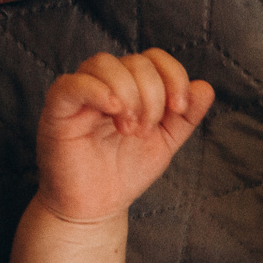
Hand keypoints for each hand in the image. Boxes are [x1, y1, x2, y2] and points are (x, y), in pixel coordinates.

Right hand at [37, 49, 213, 223]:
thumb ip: (186, 116)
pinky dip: (98, 91)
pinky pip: (72, 83)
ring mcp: (80, 93)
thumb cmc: (126, 170)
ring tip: (130, 130)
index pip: (153, 58)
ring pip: (104, 64)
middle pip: (134, 61)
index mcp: (130, 87)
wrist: (97, 204)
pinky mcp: (57, 108)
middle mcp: (104, 84)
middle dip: (152, 95)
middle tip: (147, 129)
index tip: (180, 108)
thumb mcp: (166, 142)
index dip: (173, 76)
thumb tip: (205, 87)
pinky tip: (114, 112)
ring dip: (129, 96)